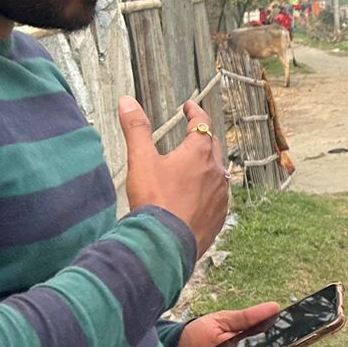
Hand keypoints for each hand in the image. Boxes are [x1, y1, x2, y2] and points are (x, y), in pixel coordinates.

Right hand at [120, 97, 229, 254]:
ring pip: (218, 172)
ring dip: (207, 164)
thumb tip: (127, 102)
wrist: (165, 244)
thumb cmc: (155, 202)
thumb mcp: (141, 160)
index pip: (201, 123)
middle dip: (202, 136)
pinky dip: (209, 189)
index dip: (195, 112)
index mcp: (199, 153)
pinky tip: (199, 194)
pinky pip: (218, 196)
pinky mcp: (219, 216)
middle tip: (192, 132)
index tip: (189, 107)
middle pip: (213, 146)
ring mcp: (220, 195)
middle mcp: (216, 172)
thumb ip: (136, 129)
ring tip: (195, 163)